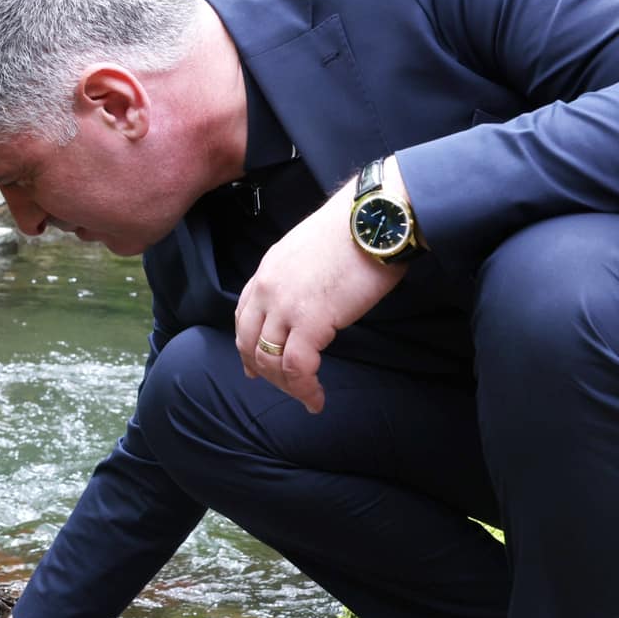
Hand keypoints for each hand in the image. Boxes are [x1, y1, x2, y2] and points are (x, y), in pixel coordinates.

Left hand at [235, 182, 408, 413]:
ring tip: (305, 396)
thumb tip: (312, 298)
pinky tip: (316, 398)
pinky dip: (303, 389)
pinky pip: (296, 367)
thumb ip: (300, 277)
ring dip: (285, 385)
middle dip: (263, 371)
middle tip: (283, 387)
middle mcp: (267, 288)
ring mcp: (284, 305)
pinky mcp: (310, 320)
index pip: (244, 315)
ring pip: (268, 359)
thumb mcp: (311, 251)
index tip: (253, 367)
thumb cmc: (356, 230)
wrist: (374, 218)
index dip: (247, 344)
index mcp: (268, 270)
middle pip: (249, 341)